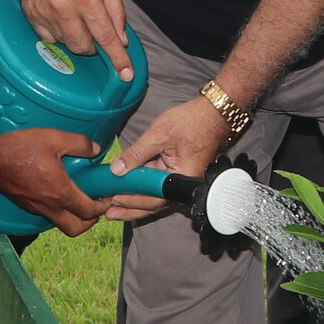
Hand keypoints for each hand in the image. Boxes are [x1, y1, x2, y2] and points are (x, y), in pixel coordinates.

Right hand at [0, 125, 103, 236]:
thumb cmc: (20, 149)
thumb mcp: (54, 138)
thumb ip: (79, 144)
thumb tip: (95, 149)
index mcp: (60, 193)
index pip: (88, 212)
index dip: (103, 207)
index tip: (108, 197)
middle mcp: (49, 206)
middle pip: (75, 229)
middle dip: (90, 222)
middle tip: (94, 205)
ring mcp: (36, 208)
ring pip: (60, 223)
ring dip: (73, 217)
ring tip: (78, 198)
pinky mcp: (26, 204)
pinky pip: (47, 215)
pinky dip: (58, 210)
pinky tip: (58, 191)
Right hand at [13, 0, 135, 80]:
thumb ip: (116, 9)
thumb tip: (121, 38)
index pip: (106, 37)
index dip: (118, 59)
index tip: (126, 75)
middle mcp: (64, 8)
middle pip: (83, 47)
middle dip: (92, 44)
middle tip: (93, 27)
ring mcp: (44, 12)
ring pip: (65, 44)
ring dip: (74, 36)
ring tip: (74, 14)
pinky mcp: (30, 13)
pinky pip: (47, 37)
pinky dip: (57, 33)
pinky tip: (60, 15)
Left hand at [106, 97, 230, 221]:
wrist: (214, 111)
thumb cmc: (192, 120)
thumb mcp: (158, 134)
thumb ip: (136, 154)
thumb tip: (117, 170)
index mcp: (183, 177)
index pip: (154, 197)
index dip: (132, 201)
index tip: (113, 200)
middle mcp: (185, 184)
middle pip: (155, 202)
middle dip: (131, 208)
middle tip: (109, 212)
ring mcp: (182, 179)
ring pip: (156, 196)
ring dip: (135, 201)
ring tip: (115, 206)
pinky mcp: (179, 172)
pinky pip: (160, 185)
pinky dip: (144, 188)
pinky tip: (130, 190)